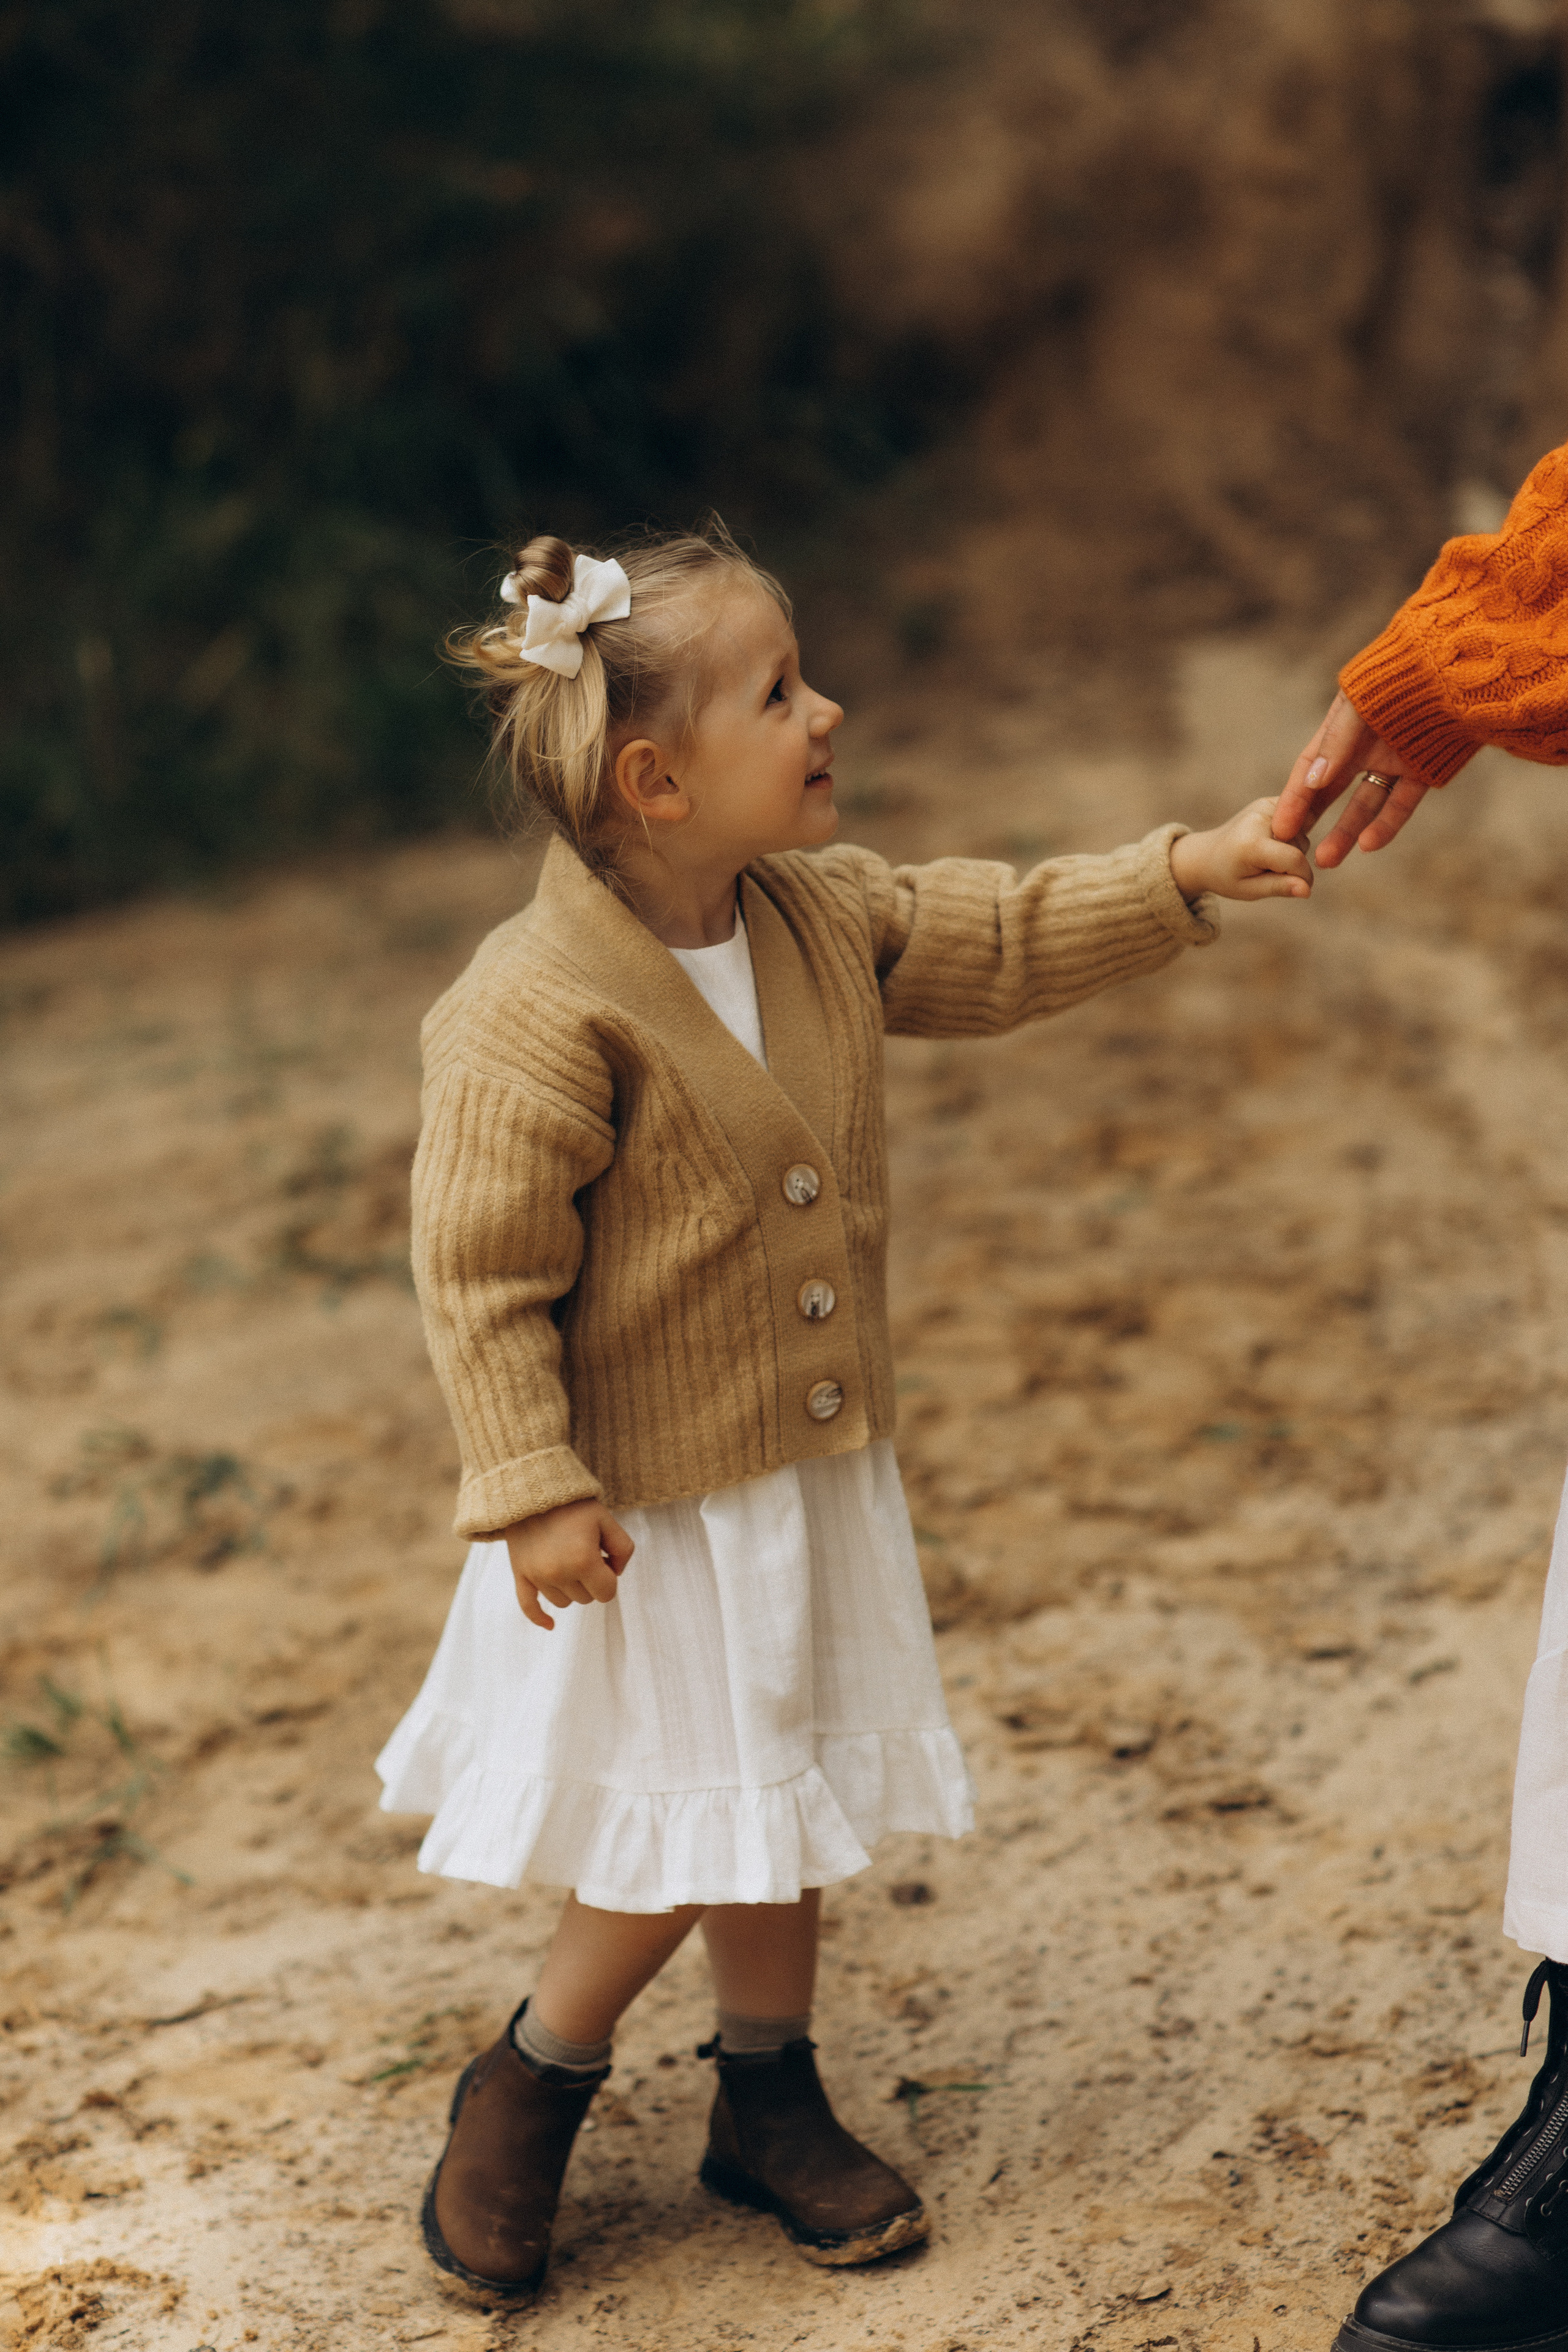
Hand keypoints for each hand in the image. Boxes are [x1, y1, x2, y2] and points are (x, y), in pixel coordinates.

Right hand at [499, 1499, 633, 1630]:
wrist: (533, 1490)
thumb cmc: (574, 1505)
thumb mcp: (607, 1520)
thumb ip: (623, 1549)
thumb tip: (615, 1574)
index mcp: (583, 1560)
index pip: (607, 1593)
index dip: (609, 1578)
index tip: (604, 1559)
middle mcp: (558, 1573)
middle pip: (585, 1599)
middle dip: (591, 1581)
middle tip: (585, 1553)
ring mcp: (537, 1576)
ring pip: (563, 1602)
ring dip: (571, 1588)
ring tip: (567, 1559)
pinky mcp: (520, 1574)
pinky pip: (528, 1606)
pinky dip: (539, 1618)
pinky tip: (550, 1625)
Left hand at [1169, 797, 1312, 901]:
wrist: (1207, 853)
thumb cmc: (1227, 876)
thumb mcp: (1249, 890)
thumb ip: (1279, 888)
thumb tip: (1307, 890)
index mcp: (1252, 843)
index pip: (1295, 860)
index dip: (1302, 878)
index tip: (1300, 888)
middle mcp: (1260, 817)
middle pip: (1300, 846)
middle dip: (1292, 864)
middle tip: (1266, 869)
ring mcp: (1266, 805)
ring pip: (1302, 834)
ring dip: (1292, 849)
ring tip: (1266, 856)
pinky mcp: (1271, 801)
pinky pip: (1299, 821)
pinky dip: (1291, 836)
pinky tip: (1274, 842)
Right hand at [1272, 691, 1435, 866]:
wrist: (1459, 669)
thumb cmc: (1402, 676)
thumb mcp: (1360, 705)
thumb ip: (1336, 743)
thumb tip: (1312, 782)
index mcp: (1342, 726)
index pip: (1310, 767)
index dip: (1293, 798)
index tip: (1279, 828)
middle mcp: (1364, 747)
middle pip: (1331, 791)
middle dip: (1312, 820)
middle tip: (1293, 850)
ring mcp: (1393, 761)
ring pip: (1365, 804)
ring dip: (1346, 832)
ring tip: (1326, 860)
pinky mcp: (1422, 772)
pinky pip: (1401, 804)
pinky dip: (1386, 825)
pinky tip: (1368, 845)